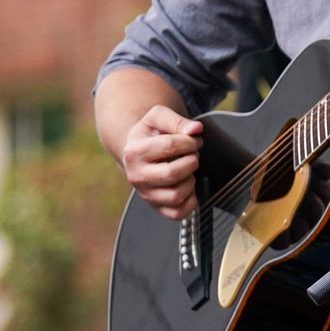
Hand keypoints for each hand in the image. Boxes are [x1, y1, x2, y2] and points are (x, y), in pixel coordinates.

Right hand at [119, 105, 202, 219]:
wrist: (139, 151)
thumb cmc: (151, 133)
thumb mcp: (158, 117)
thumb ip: (176, 120)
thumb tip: (195, 130)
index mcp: (134, 152)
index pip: (170, 147)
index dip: (190, 141)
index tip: (193, 140)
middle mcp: (136, 176)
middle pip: (172, 174)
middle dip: (191, 161)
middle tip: (192, 155)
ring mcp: (146, 194)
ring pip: (176, 196)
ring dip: (191, 180)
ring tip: (188, 169)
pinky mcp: (156, 207)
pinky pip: (178, 213)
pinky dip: (191, 201)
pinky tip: (188, 185)